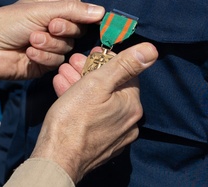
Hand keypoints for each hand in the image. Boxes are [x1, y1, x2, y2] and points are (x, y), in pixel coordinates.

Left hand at [0, 0, 103, 86]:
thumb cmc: (7, 22)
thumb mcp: (39, 9)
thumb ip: (71, 10)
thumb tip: (101, 11)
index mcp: (51, 5)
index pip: (79, 8)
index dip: (82, 14)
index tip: (83, 16)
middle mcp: (53, 24)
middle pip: (77, 29)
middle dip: (63, 29)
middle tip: (49, 27)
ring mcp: (49, 45)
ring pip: (67, 47)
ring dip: (49, 44)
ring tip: (31, 40)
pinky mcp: (45, 64)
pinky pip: (57, 62)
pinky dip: (43, 57)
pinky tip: (29, 53)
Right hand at [32, 43, 156, 182]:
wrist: (56, 158)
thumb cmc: (73, 120)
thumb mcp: (97, 83)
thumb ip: (124, 65)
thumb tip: (151, 50)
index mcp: (132, 106)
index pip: (126, 73)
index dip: (106, 60)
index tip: (90, 54)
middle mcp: (128, 122)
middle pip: (111, 87)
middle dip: (90, 71)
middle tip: (73, 63)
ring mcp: (114, 135)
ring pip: (100, 102)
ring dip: (81, 85)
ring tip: (64, 74)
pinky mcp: (99, 144)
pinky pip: (93, 117)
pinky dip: (80, 103)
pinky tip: (64, 92)